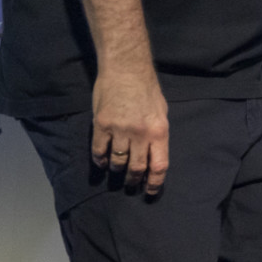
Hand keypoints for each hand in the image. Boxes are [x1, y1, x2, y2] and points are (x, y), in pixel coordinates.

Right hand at [90, 68, 169, 193]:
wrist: (126, 69)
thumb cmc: (147, 89)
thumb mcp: (161, 112)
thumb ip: (157, 134)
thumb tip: (153, 154)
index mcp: (159, 132)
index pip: (159, 166)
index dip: (154, 183)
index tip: (149, 192)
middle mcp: (141, 134)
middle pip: (137, 168)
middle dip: (134, 180)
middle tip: (131, 185)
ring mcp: (120, 130)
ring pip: (117, 162)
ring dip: (117, 171)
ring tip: (116, 173)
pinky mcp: (101, 125)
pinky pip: (99, 150)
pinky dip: (100, 160)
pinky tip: (101, 163)